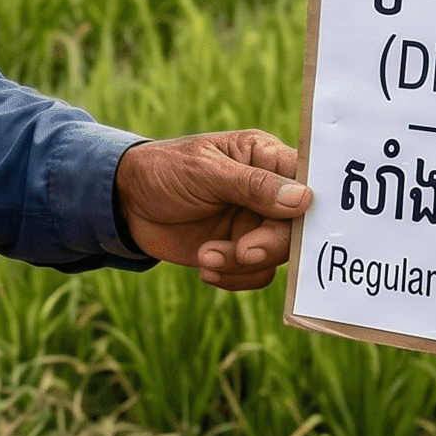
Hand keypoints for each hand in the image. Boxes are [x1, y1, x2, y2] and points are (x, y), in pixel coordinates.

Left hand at [115, 130, 308, 290]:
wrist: (124, 203)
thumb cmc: (163, 171)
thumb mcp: (204, 171)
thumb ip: (252, 185)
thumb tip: (304, 199)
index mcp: (264, 158)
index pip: (306, 179)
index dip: (310, 204)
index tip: (297, 222)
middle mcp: (266, 192)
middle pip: (295, 226)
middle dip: (270, 244)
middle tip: (242, 252)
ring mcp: (253, 223)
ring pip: (276, 256)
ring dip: (242, 264)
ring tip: (206, 256)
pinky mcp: (238, 250)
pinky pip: (256, 274)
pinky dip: (233, 277)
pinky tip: (205, 267)